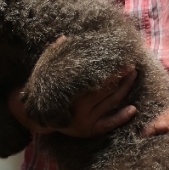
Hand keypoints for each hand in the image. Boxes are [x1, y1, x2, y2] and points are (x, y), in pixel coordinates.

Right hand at [9, 66, 137, 135]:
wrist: (35, 116)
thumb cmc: (43, 89)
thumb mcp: (45, 72)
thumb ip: (54, 54)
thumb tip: (63, 38)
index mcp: (70, 93)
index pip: (97, 78)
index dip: (111, 69)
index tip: (120, 58)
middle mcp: (79, 108)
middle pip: (106, 89)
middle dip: (121, 76)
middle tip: (132, 64)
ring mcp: (85, 121)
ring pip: (110, 103)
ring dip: (125, 89)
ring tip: (133, 76)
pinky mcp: (88, 131)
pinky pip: (108, 125)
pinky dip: (121, 117)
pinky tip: (133, 109)